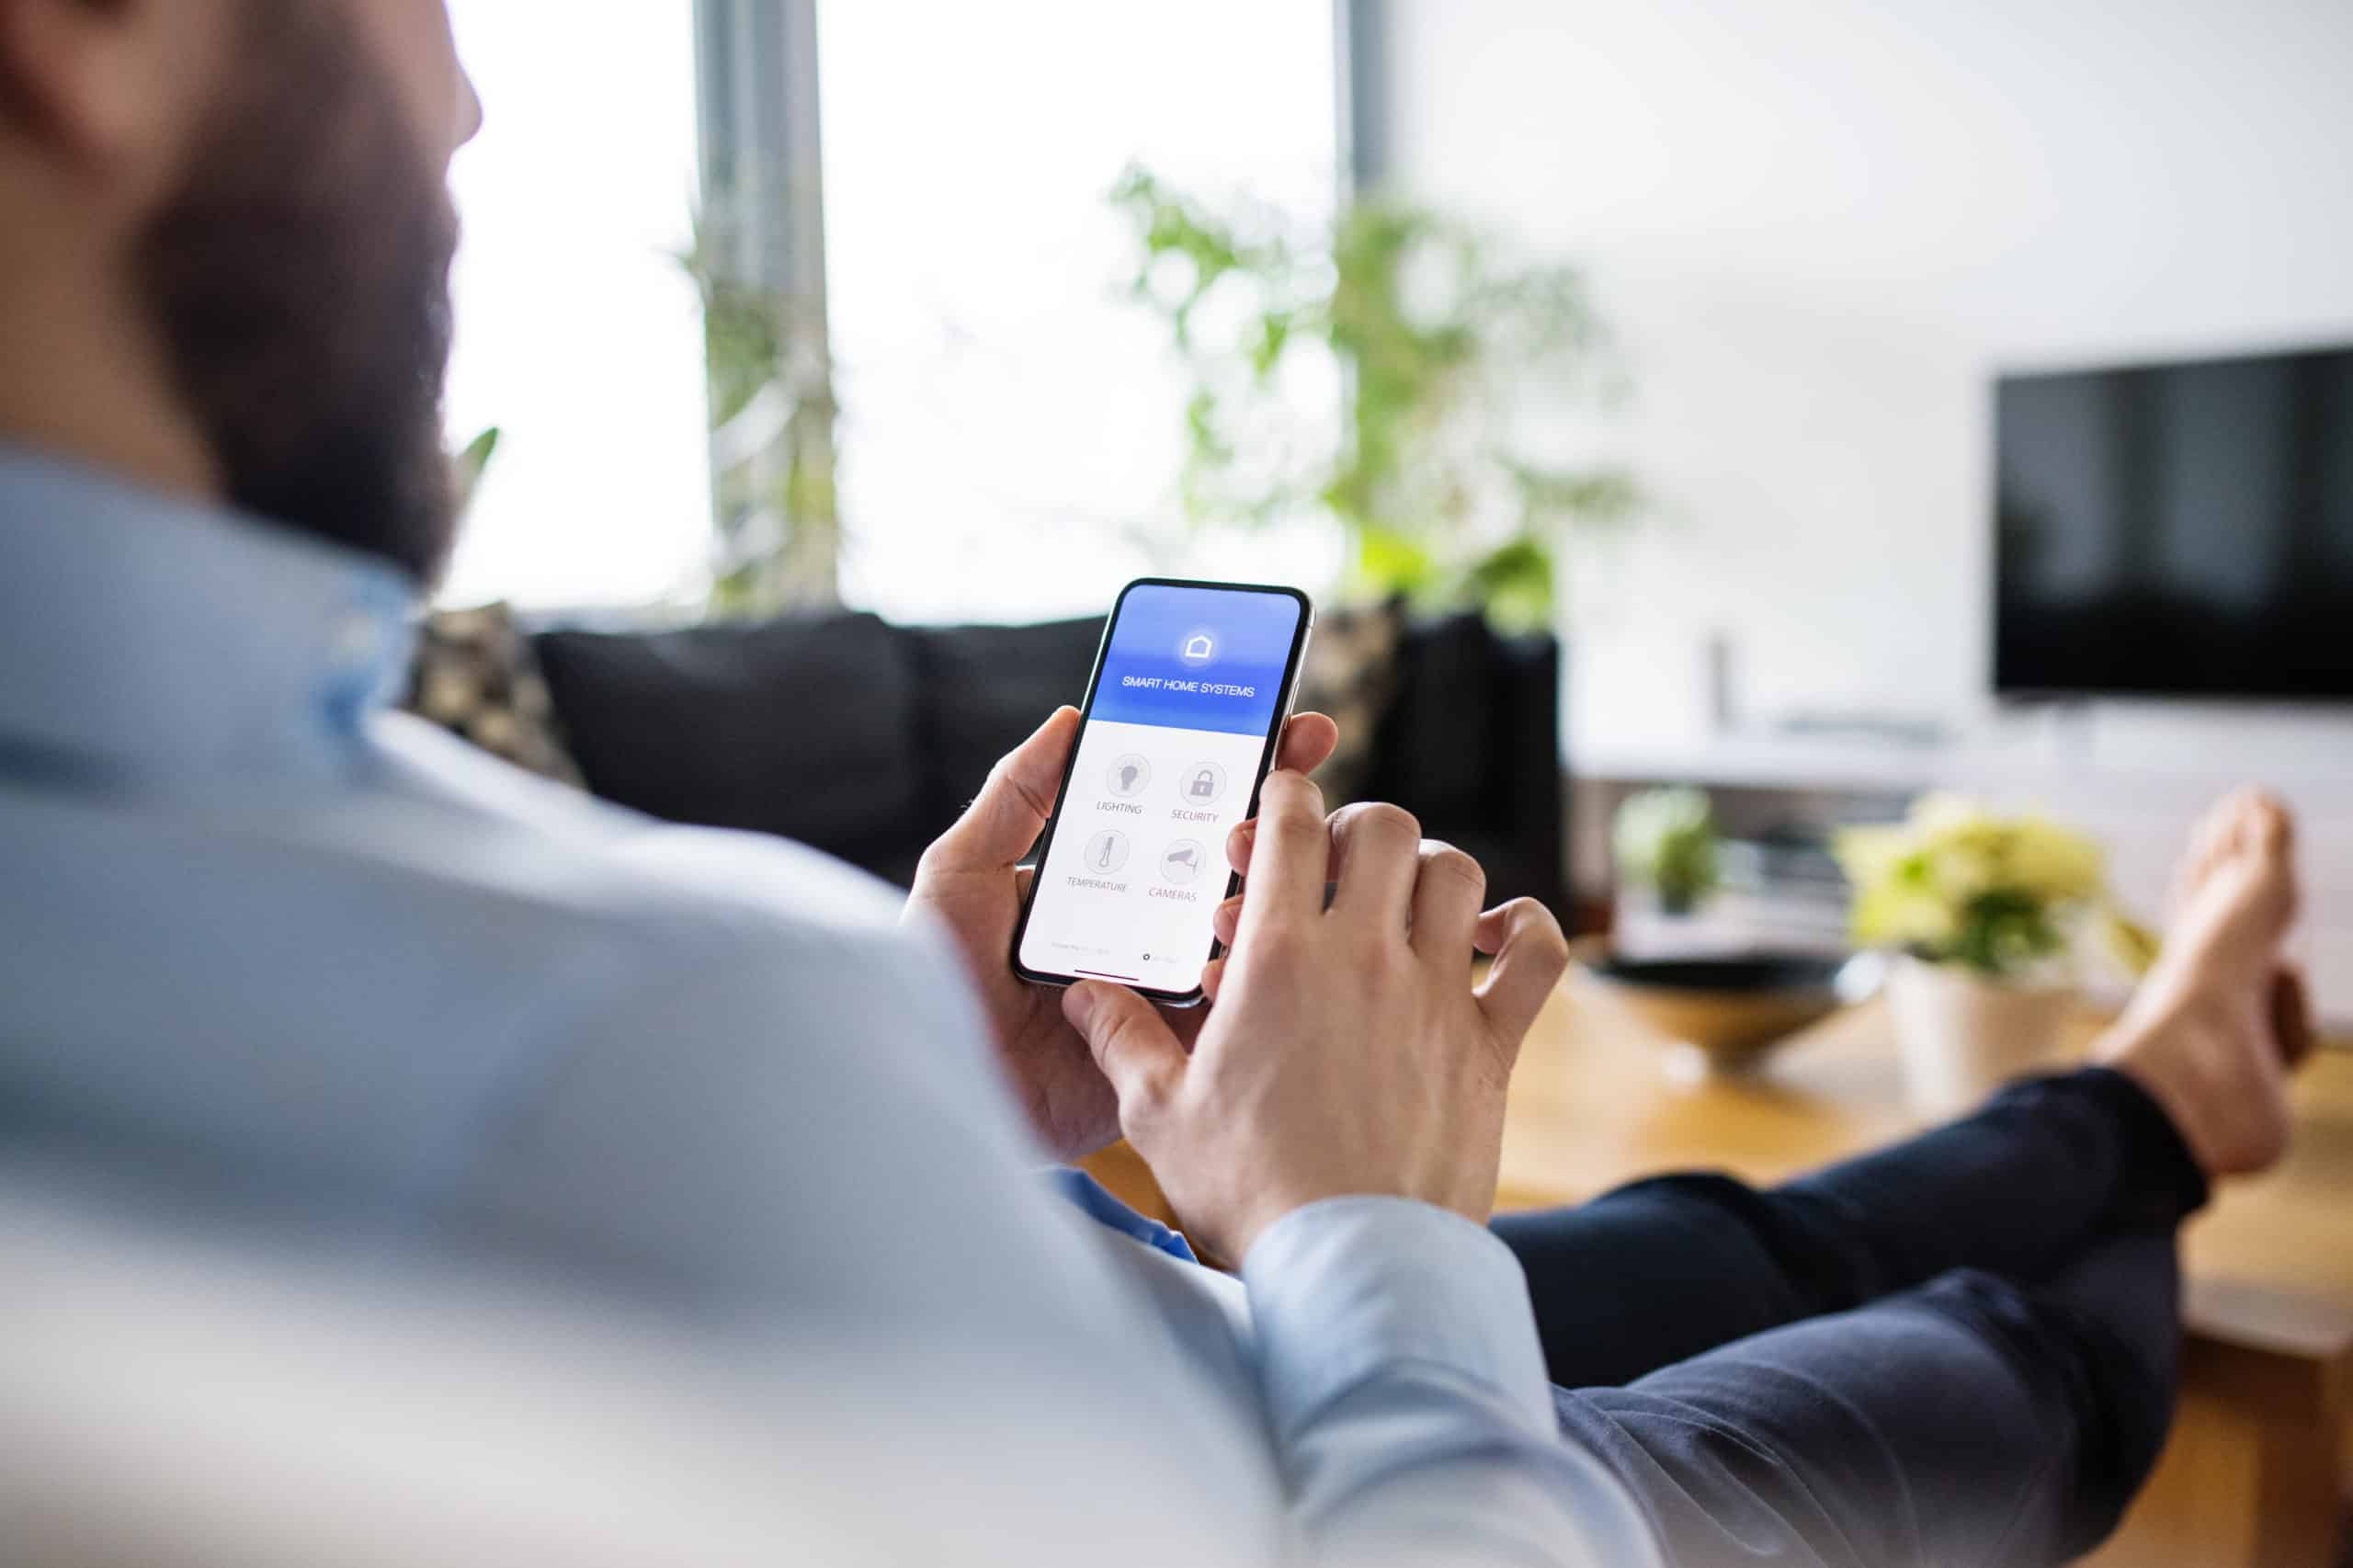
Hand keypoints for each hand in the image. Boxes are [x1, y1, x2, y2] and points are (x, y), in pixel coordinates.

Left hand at [906, 706, 1339, 1161]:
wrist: (939, 1083)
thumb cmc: (935, 979)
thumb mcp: (962, 872)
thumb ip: (1014, 796)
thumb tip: (1071, 719)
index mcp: (1107, 881)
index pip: (1182, 815)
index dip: (1238, 769)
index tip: (1284, 726)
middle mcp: (1148, 928)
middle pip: (1232, 864)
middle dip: (1281, 815)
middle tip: (1299, 774)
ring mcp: (1169, 985)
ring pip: (1247, 927)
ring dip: (1270, 882)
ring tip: (1251, 851)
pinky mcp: (1178, 1046)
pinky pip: (1236, 1005)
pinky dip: (1252, 968)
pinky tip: (1239, 933)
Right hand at [1059, 773, 1570, 1262]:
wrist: (1349, 1266)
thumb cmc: (1250, 1192)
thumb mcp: (1159, 1114)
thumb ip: (1122, 1038)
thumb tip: (1081, 994)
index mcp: (1280, 959)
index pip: (1294, 822)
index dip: (1285, 797)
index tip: (1277, 810)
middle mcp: (1366, 958)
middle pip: (1386, 828)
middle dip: (1356, 831)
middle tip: (1333, 869)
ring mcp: (1437, 996)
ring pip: (1459, 873)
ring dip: (1430, 872)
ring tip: (1401, 902)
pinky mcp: (1489, 1045)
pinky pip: (1536, 955)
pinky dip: (1525, 930)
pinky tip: (1492, 939)